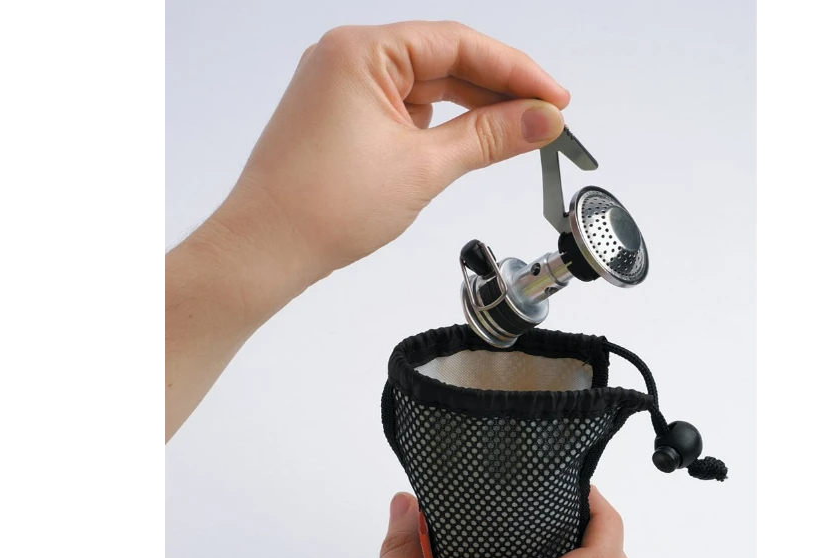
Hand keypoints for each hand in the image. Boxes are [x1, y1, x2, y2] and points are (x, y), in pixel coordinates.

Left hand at [213, 20, 570, 288]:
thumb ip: (489, 137)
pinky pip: (403, 107)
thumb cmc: (323, 206)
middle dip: (498, 91)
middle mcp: (347, 57)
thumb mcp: (424, 167)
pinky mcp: (339, 117)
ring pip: (425, 86)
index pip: (458, 44)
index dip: (515, 71)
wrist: (266, 249)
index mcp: (362, 51)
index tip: (555, 98)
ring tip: (518, 135)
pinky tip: (470, 142)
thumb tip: (540, 121)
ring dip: (471, 109)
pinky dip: (438, 124)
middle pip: (443, 59)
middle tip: (547, 120)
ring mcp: (341, 87)